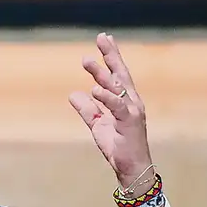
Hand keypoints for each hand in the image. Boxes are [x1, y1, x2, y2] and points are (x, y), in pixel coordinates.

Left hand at [69, 33, 152, 191]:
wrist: (130, 168)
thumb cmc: (118, 146)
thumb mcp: (97, 125)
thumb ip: (87, 109)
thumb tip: (73, 94)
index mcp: (124, 100)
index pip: (116, 74)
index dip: (110, 56)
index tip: (103, 39)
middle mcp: (131, 101)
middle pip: (119, 73)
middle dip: (111, 55)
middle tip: (101, 38)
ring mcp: (132, 110)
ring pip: (116, 87)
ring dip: (102, 73)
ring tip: (87, 61)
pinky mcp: (130, 122)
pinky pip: (117, 106)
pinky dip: (106, 97)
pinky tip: (94, 89)